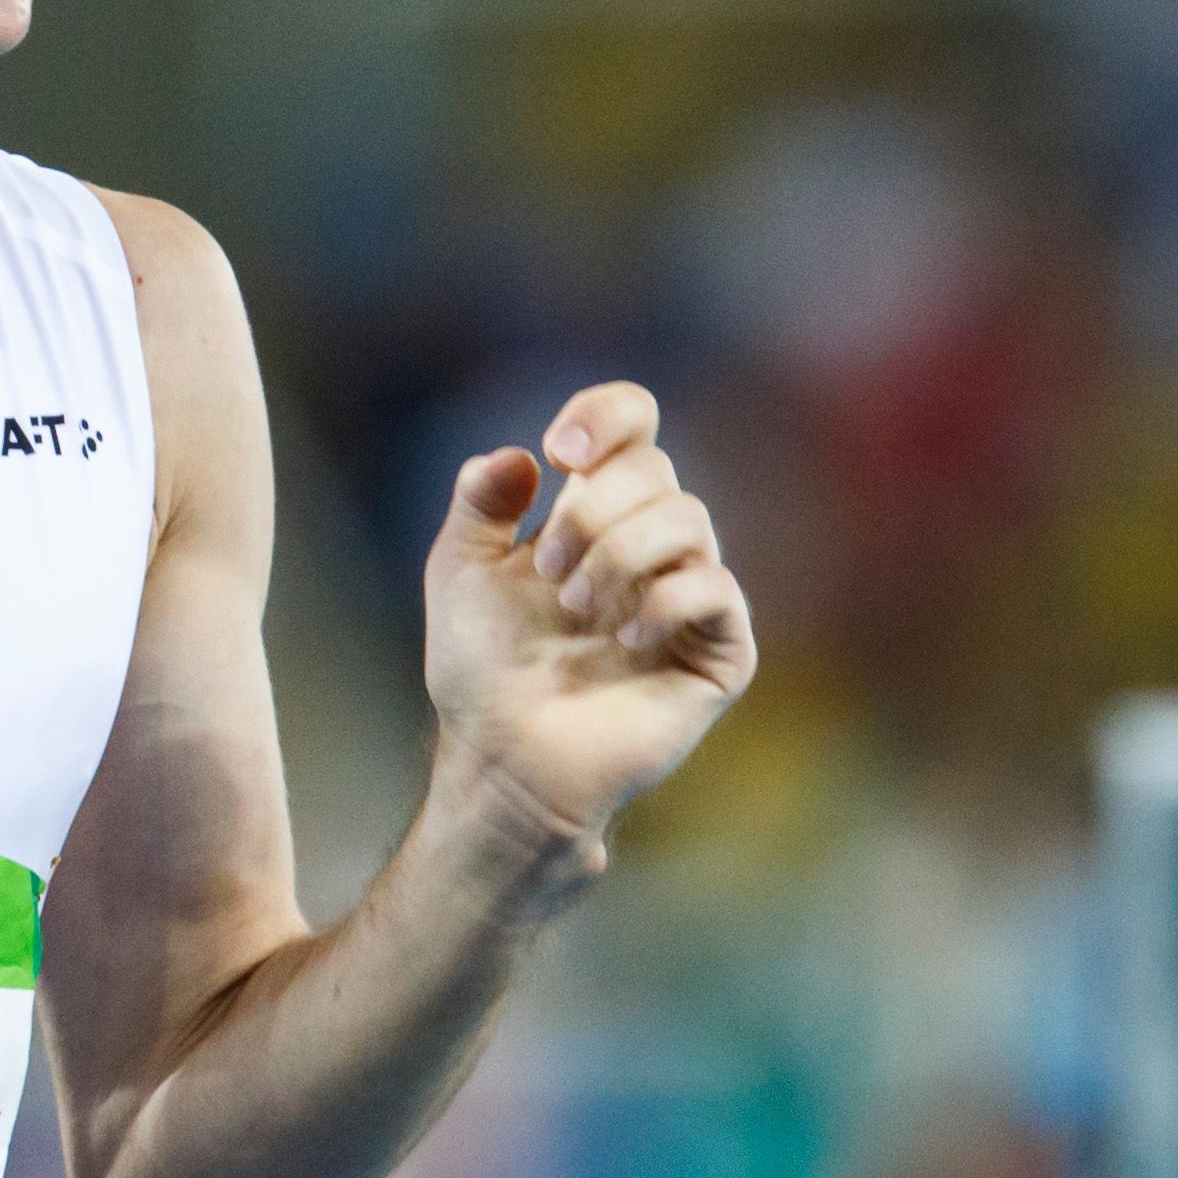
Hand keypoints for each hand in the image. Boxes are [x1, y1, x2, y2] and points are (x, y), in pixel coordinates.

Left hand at [423, 381, 755, 846]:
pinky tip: (624, 640)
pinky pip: (716, 590)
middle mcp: (652, 544)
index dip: (607, 417)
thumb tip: (518, 455)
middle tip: (547, 570)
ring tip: (573, 609)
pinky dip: (665, 600)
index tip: (558, 452)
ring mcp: (689, 596)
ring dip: (620, 554)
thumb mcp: (460, 571)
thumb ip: (478, 502)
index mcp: (597, 511)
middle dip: (591, 509)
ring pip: (689, 520)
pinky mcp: (718, 652)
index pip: (633, 425)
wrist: (503, 760)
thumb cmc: (483, 671)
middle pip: (656, 470)